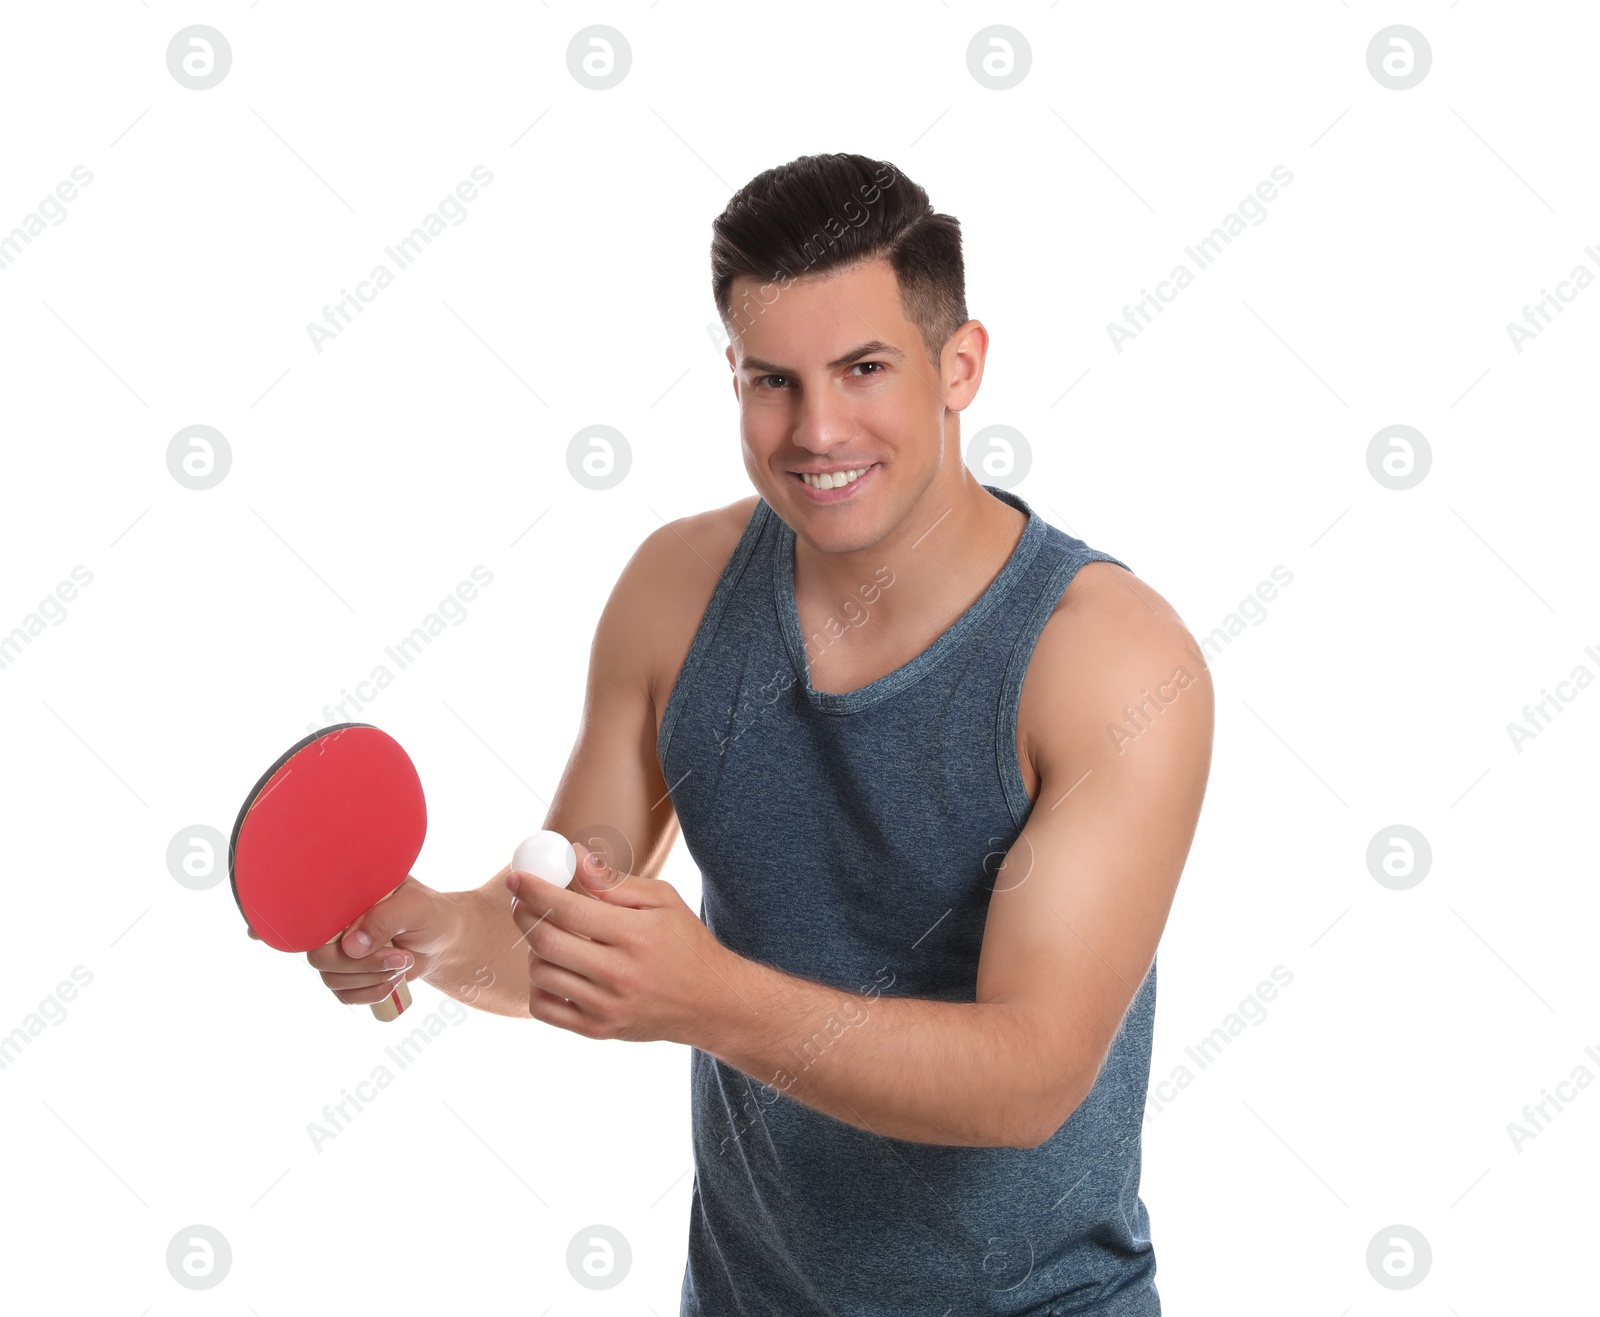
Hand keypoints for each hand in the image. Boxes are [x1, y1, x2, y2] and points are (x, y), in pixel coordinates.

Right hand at [248, 875, 462, 1008]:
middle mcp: (334, 925)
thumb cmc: (430, 913)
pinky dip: (371, 993)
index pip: (300, 906)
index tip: (253, 930)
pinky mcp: (348, 977)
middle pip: (317, 955)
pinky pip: (343, 996)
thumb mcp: (415, 906)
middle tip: (398, 956)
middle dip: (358, 964)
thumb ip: (383, 919)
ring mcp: (339, 953)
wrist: (447, 941)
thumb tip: (350, 946)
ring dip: (371, 978)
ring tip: (404, 962)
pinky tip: (393, 980)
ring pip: (330, 978)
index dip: (271, 918)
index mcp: (343, 899)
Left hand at [506, 842, 734, 1042]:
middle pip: (546, 942)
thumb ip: (615, 882)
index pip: (569, 909)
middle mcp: (618, 974)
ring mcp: (605, 1007)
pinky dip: (538, 985)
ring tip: (547, 935)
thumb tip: (575, 858)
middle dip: (524, 914)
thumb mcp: (663, 901)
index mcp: (635, 935)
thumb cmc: (686, 944)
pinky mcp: (598, 1030)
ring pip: (541, 974)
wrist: (710, 1003)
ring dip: (534, 949)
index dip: (535, 890)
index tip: (516, 877)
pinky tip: (554, 968)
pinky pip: (544, 1009)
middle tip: (522, 900)